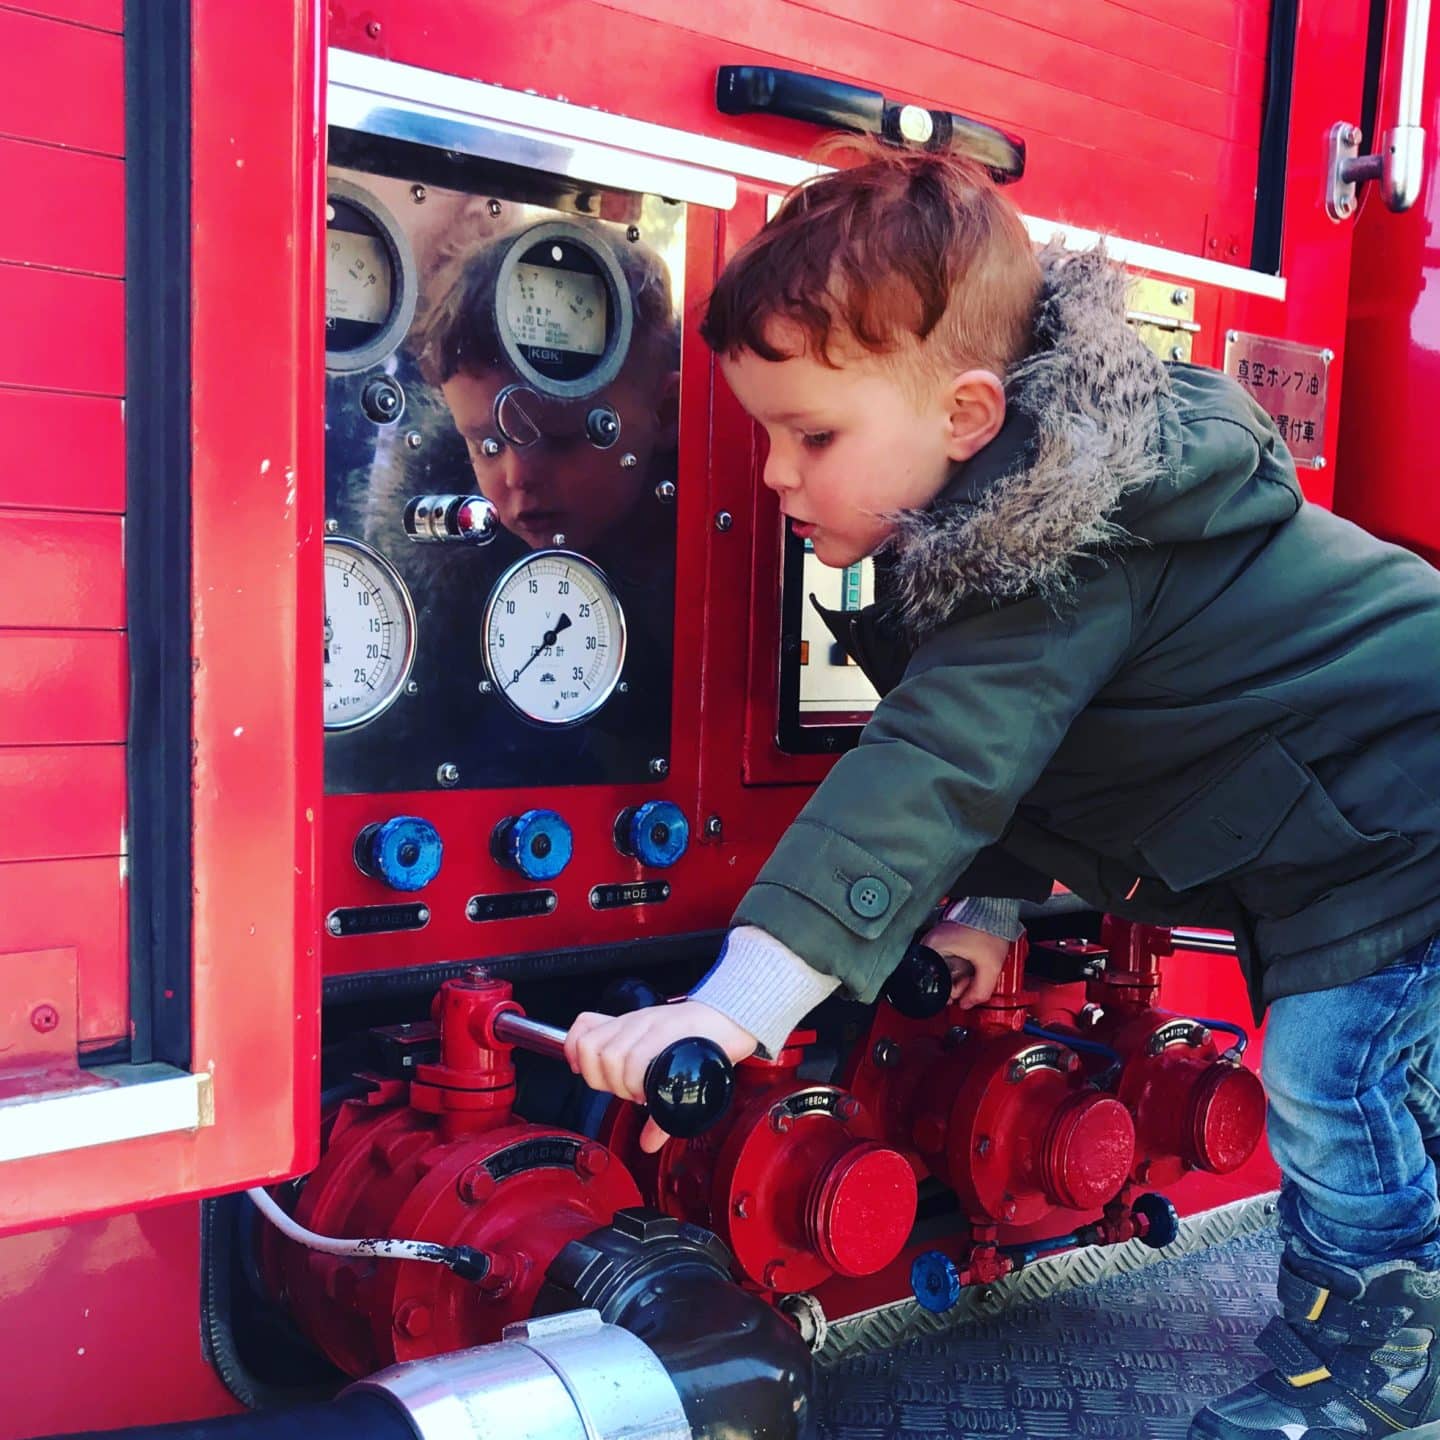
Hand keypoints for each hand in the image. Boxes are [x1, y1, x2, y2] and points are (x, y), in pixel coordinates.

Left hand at [564, 999, 757, 1152]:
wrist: (734, 1018)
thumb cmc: (701, 1038)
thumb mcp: (668, 1064)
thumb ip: (654, 1099)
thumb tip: (647, 1143)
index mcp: (628, 1025)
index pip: (583, 1032)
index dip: (576, 1056)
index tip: (591, 1075)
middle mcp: (634, 1022)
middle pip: (593, 1052)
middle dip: (605, 1082)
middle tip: (628, 1092)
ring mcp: (650, 1023)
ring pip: (612, 1057)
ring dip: (625, 1085)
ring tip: (644, 1092)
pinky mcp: (669, 1028)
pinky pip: (637, 1057)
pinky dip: (638, 1080)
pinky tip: (650, 1088)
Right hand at [918, 920, 1011, 1007]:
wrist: (996, 910)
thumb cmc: (990, 929)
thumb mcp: (989, 966)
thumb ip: (979, 991)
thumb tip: (967, 1004)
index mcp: (934, 947)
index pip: (929, 980)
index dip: (946, 992)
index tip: (958, 995)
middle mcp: (931, 942)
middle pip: (937, 976)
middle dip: (955, 985)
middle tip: (970, 983)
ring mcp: (939, 939)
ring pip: (943, 969)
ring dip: (958, 976)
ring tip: (973, 973)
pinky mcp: (947, 937)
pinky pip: (948, 959)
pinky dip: (959, 966)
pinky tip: (971, 965)